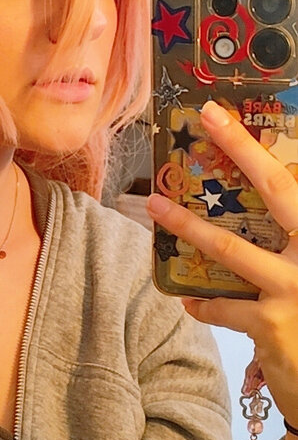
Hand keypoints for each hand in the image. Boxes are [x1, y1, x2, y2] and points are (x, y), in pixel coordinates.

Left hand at [146, 100, 297, 428]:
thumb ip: (288, 234)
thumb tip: (264, 190)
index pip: (293, 181)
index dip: (256, 146)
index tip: (219, 113)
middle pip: (278, 191)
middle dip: (241, 150)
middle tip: (206, 119)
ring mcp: (297, 289)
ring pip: (230, 247)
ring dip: (187, 226)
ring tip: (155, 207)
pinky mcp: (274, 327)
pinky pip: (221, 306)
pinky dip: (201, 303)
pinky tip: (189, 301)